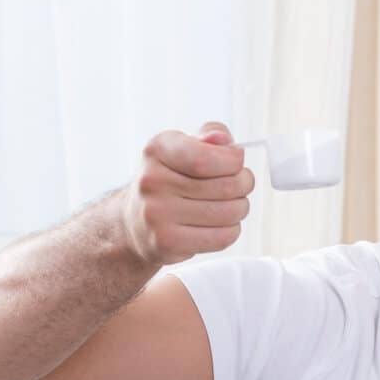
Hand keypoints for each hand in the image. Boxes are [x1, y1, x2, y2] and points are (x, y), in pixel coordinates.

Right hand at [121, 122, 254, 265]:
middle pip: (227, 186)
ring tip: (231, 204)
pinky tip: (221, 224)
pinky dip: (231, 231)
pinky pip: (221, 237)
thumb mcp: (183, 148)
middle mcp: (153, 181)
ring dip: (240, 208)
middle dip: (244, 184)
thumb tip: (224, 140)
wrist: (135, 221)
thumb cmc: (170, 179)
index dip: (233, 161)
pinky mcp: (167, 242)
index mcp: (157, 150)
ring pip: (229, 213)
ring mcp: (157, 214)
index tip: (237, 161)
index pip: (206, 158)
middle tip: (242, 184)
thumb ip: (209, 137)